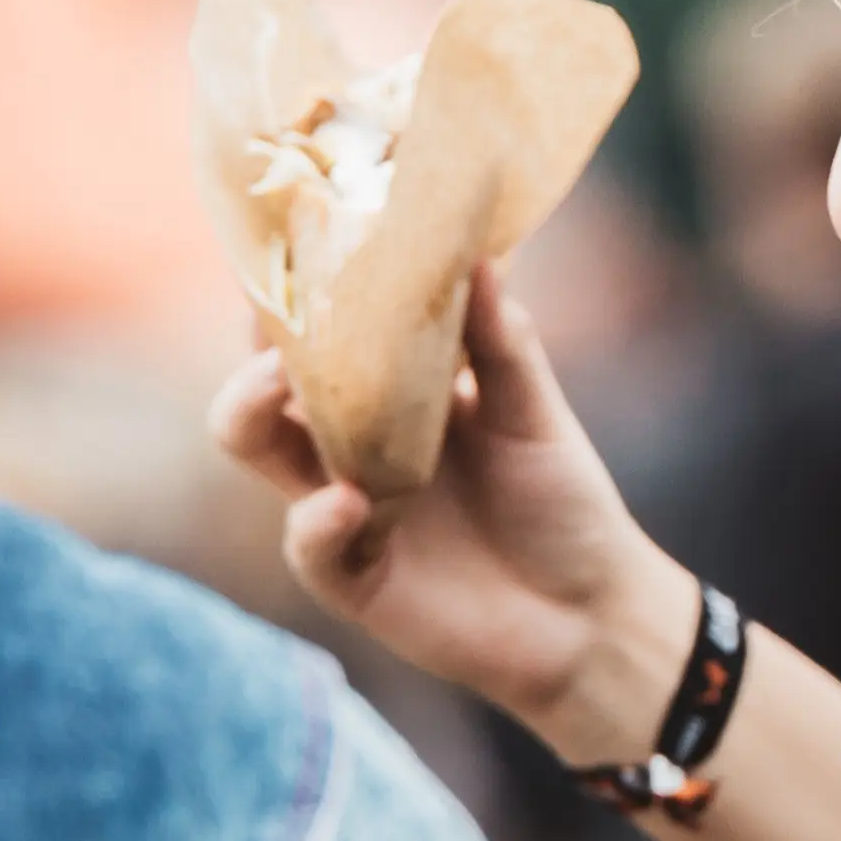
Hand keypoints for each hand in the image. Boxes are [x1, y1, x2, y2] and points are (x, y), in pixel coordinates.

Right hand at [214, 264, 698, 763]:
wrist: (591, 611)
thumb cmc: (560, 502)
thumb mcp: (535, 413)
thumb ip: (502, 343)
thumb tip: (482, 252)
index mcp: (390, 391)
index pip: (321, 328)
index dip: (295, 284)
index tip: (289, 228)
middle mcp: (350, 442)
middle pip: (263, 379)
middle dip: (253, 339)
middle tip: (270, 309)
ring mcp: (343, 507)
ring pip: (256, 449)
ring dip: (250, 410)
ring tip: (274, 383)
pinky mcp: (355, 577)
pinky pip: (310, 547)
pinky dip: (317, 522)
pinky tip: (350, 502)